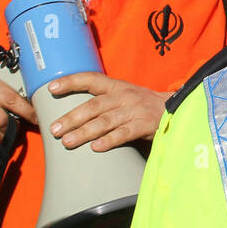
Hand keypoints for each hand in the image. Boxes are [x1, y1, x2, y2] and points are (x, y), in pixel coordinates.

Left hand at [46, 73, 171, 151]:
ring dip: (84, 132)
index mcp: (116, 86)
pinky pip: (123, 134)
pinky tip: (96, 148)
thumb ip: (103, 101)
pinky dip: (109, 140)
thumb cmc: (143, 105)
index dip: (70, 82)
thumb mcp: (125, 95)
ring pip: (104, 121)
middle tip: (54, 130)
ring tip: (68, 142)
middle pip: (93, 106)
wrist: (175, 109)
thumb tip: (72, 114)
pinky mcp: (144, 125)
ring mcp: (134, 110)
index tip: (51, 88)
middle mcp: (123, 96)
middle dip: (71, 118)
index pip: (90, 79)